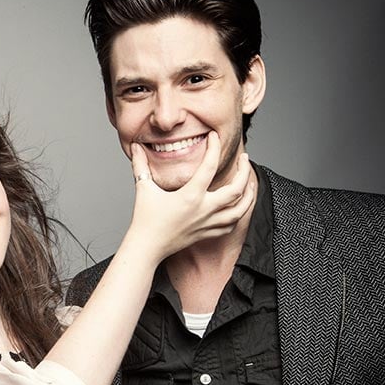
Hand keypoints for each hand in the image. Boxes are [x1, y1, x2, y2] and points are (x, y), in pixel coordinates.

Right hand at [124, 132, 255, 261]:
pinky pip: (232, 224)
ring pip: (240, 208)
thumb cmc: (144, 220)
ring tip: (249, 181)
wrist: (146, 247)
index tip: (214, 137)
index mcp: (190, 196)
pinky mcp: (207, 233)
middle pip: (237, 188)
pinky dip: (239, 213)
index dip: (214, 147)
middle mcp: (204, 209)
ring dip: (249, 193)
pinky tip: (239, 205)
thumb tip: (134, 147)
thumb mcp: (143, 188)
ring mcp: (208, 223)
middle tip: (244, 158)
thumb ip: (140, 165)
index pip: (209, 166)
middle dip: (244, 170)